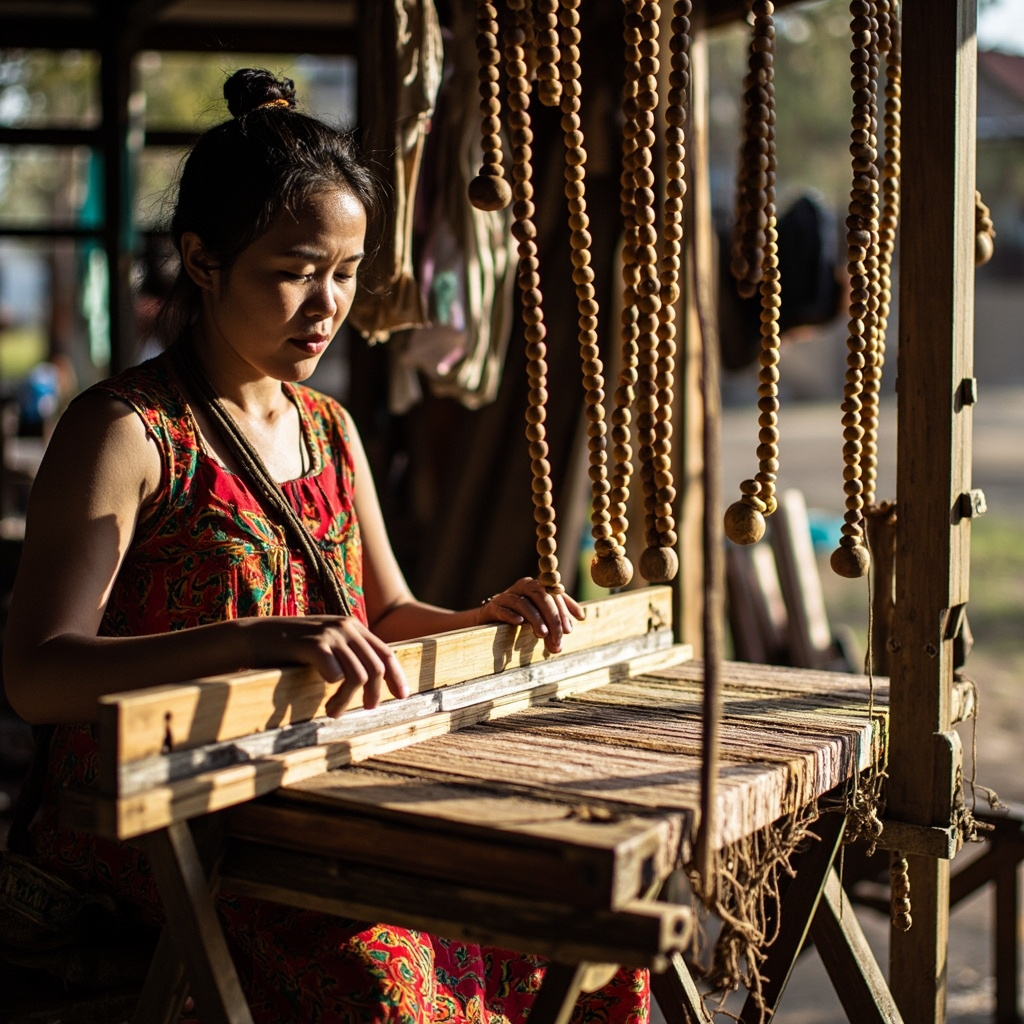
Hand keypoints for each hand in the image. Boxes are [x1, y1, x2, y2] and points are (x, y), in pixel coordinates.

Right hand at [253, 615, 407, 716]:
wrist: (254, 636)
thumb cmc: (290, 649)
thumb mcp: (326, 647)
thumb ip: (348, 655)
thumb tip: (373, 681)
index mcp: (353, 626)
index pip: (387, 652)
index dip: (397, 677)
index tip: (403, 696)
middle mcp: (346, 626)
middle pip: (377, 668)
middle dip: (374, 694)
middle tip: (365, 710)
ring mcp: (329, 633)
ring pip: (359, 676)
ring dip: (347, 701)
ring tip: (333, 712)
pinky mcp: (312, 643)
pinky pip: (335, 674)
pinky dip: (332, 691)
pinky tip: (321, 700)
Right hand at [480, 578, 584, 653]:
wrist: (492, 617)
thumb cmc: (522, 615)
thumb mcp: (543, 615)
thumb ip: (559, 616)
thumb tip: (582, 618)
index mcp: (538, 586)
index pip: (554, 595)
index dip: (564, 610)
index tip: (570, 629)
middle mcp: (523, 586)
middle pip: (541, 597)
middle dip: (553, 618)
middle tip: (559, 637)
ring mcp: (507, 595)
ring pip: (523, 603)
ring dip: (535, 618)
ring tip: (542, 633)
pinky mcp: (494, 606)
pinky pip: (503, 608)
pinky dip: (511, 615)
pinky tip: (519, 622)